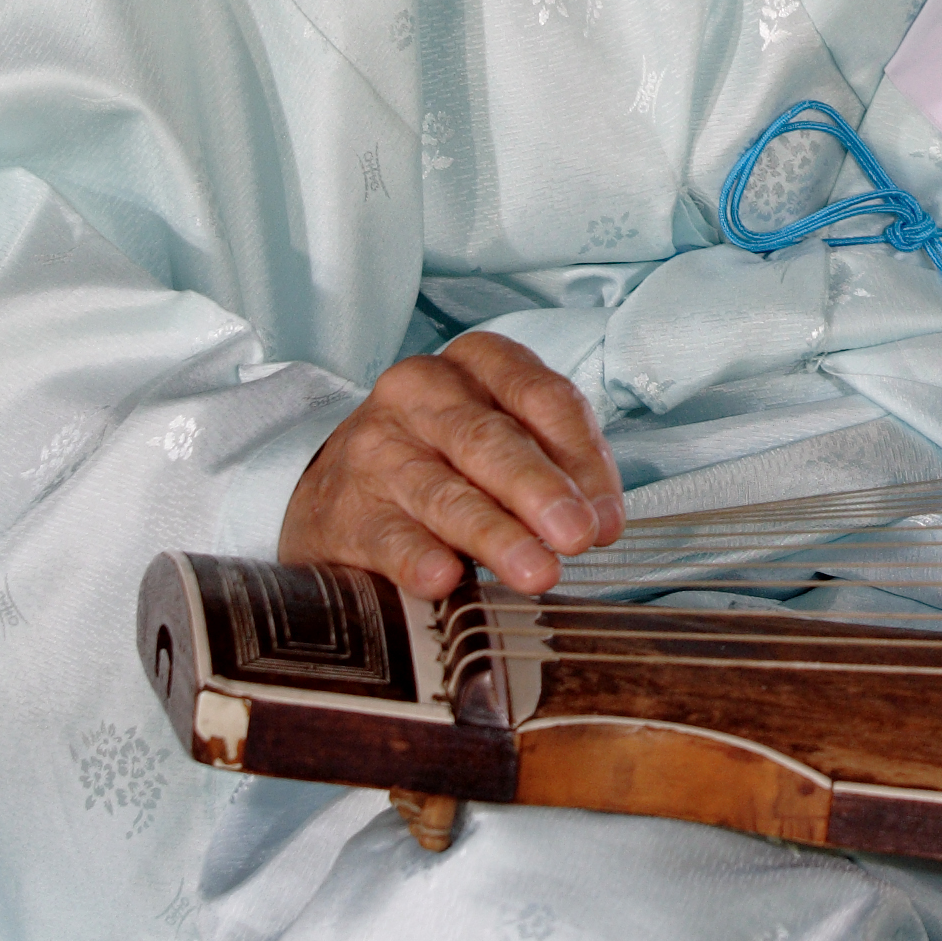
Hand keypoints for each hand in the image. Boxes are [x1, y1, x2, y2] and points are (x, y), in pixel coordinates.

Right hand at [278, 335, 623, 598]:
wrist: (336, 487)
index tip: (605, 515)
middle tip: (576, 535)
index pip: (541, 396)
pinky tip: (445, 578)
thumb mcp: (502, 437)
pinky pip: (387, 536)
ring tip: (535, 571)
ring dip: (494, 535)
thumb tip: (601, 520)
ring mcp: (376, 449)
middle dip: (539, 491)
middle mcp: (421, 392)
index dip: (581, 457)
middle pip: (489, 441)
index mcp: (477, 362)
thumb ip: (557, 467)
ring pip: (443, 492)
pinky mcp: (344, 509)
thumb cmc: (444, 458)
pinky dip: (418, 558)